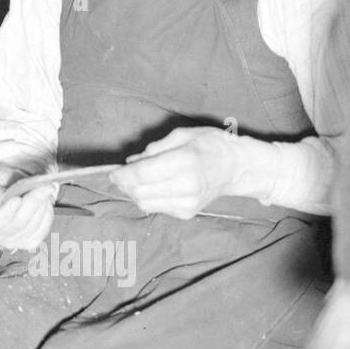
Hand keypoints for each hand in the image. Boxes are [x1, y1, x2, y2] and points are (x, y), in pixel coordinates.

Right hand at [0, 166, 54, 250]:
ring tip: (43, 190)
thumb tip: (5, 197)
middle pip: (16, 225)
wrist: (12, 189)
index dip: (4, 214)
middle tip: (43, 186)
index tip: (16, 199)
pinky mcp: (29, 243)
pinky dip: (47, 215)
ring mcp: (12, 242)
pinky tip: (44, 203)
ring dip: (42, 206)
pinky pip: (42, 230)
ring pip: (32, 227)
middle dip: (32, 203)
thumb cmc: (0, 185)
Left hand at [109, 127, 240, 218]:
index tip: (113, 172)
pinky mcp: (187, 213)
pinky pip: (157, 208)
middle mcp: (186, 185)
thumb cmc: (210, 145)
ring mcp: (187, 203)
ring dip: (135, 193)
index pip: (142, 174)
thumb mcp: (183, 135)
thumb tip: (132, 161)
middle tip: (121, 176)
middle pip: (140, 192)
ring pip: (145, 204)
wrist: (236, 167)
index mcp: (185, 161)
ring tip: (136, 181)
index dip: (122, 174)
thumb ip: (155, 148)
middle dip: (125, 185)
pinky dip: (150, 198)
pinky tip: (156, 187)